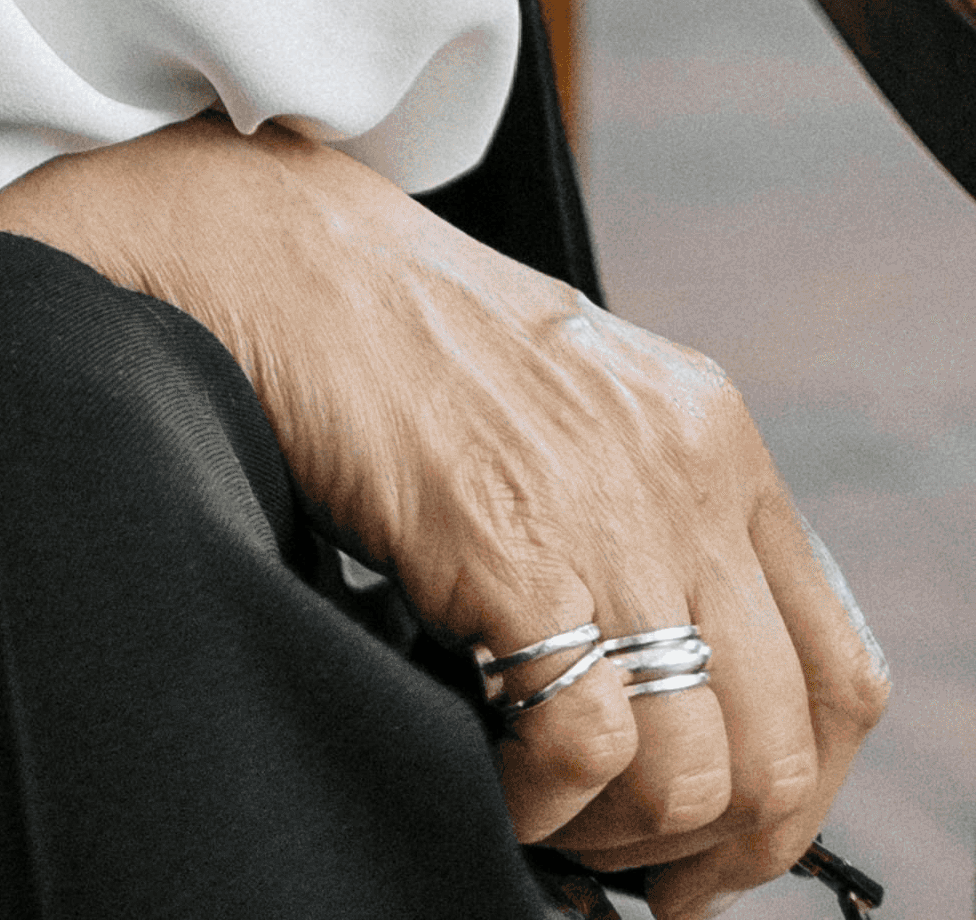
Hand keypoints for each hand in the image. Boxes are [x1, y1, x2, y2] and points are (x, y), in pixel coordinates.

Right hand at [50, 126, 886, 916]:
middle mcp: (688, 473)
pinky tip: (494, 778)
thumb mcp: (574, 400)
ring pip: (694, 769)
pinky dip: (543, 804)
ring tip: (553, 822)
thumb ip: (649, 510)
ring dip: (622, 836)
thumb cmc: (395, 333)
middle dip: (715, 846)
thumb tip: (678, 688)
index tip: (727, 834)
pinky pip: (584, 747)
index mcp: (715, 434)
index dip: (796, 789)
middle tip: (642, 874)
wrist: (275, 256)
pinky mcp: (513, 547)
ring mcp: (608, 512)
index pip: (838, 672)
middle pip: (782, 744)